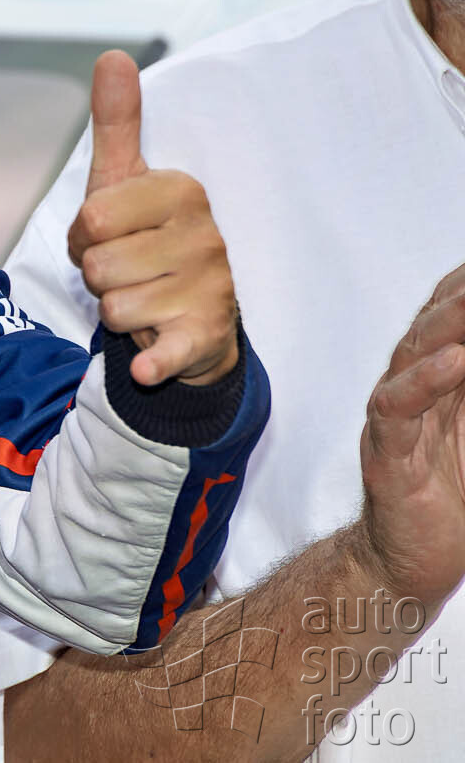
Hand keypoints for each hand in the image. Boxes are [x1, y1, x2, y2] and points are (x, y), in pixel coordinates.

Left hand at [66, 51, 239, 386]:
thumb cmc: (147, 240)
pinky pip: (166, 355)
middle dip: (97, 274)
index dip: (86, 235)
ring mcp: (211, 290)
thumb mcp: (126, 179)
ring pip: (113, 307)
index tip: (111, 236)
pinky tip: (146, 364)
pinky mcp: (207, 338)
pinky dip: (152, 366)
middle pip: (98, 266)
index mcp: (183, 193)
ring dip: (114, 311)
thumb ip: (117, 123)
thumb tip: (112, 55)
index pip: (92, 219)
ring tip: (142, 299)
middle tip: (127, 271)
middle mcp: (205, 239)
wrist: (192, 316)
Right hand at [352, 263, 464, 608]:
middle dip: (463, 294)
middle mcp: (413, 386)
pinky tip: (455, 361)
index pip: (450, 313)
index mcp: (440, 377)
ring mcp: (396, 416)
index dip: (463, 283)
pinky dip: (424, 381)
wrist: (414, 561)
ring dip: (449, 323)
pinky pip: (398, 408)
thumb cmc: (459, 496)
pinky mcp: (387, 454)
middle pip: (437, 323)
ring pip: (415, 354)